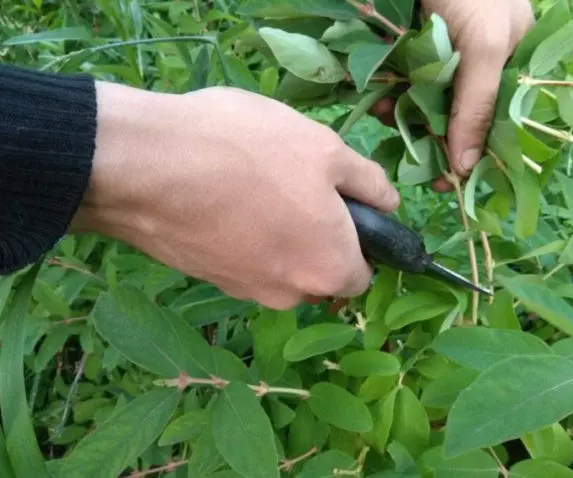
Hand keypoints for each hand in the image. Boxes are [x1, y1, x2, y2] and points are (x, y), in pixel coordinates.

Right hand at [71, 82, 399, 309]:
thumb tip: (389, 205)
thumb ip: (370, 183)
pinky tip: (221, 194)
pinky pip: (241, 259)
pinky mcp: (205, 278)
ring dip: (277, 233)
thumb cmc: (251, 153)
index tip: (342, 207)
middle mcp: (289, 294)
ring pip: (278, 265)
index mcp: (328, 270)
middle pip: (318, 272)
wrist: (147, 167)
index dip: (360, 242)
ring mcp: (242, 290)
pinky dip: (242, 234)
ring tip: (252, 183)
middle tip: (293, 183)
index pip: (362, 276)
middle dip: (317, 237)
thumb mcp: (326, 149)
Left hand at [372, 0, 533, 191]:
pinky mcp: (406, 52)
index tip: (445, 182)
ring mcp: (438, 59)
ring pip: (421, 105)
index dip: (469, 155)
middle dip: (429, 136)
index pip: (491, 124)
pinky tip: (379, 97)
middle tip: (411, 156)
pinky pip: (397, 85)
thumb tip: (467, 166)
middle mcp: (472, 67)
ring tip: (388, 111)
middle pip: (451, 119)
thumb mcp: (483, 45)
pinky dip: (387, 95)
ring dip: (403, 116)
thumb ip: (477, 106)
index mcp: (504, 65)